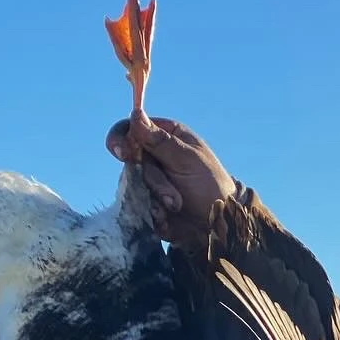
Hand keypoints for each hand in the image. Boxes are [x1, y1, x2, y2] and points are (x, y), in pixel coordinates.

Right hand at [105, 115, 236, 248]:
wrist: (217, 226)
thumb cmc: (210, 187)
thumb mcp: (188, 160)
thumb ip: (160, 140)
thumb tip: (135, 114)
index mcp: (167, 137)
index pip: (132, 129)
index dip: (122, 139)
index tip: (123, 153)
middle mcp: (155, 156)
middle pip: (131, 159)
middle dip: (152, 179)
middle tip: (172, 195)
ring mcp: (150, 180)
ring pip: (133, 183)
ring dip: (156, 197)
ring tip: (177, 205)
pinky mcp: (147, 201)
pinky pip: (136, 204)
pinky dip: (151, 211)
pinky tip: (167, 217)